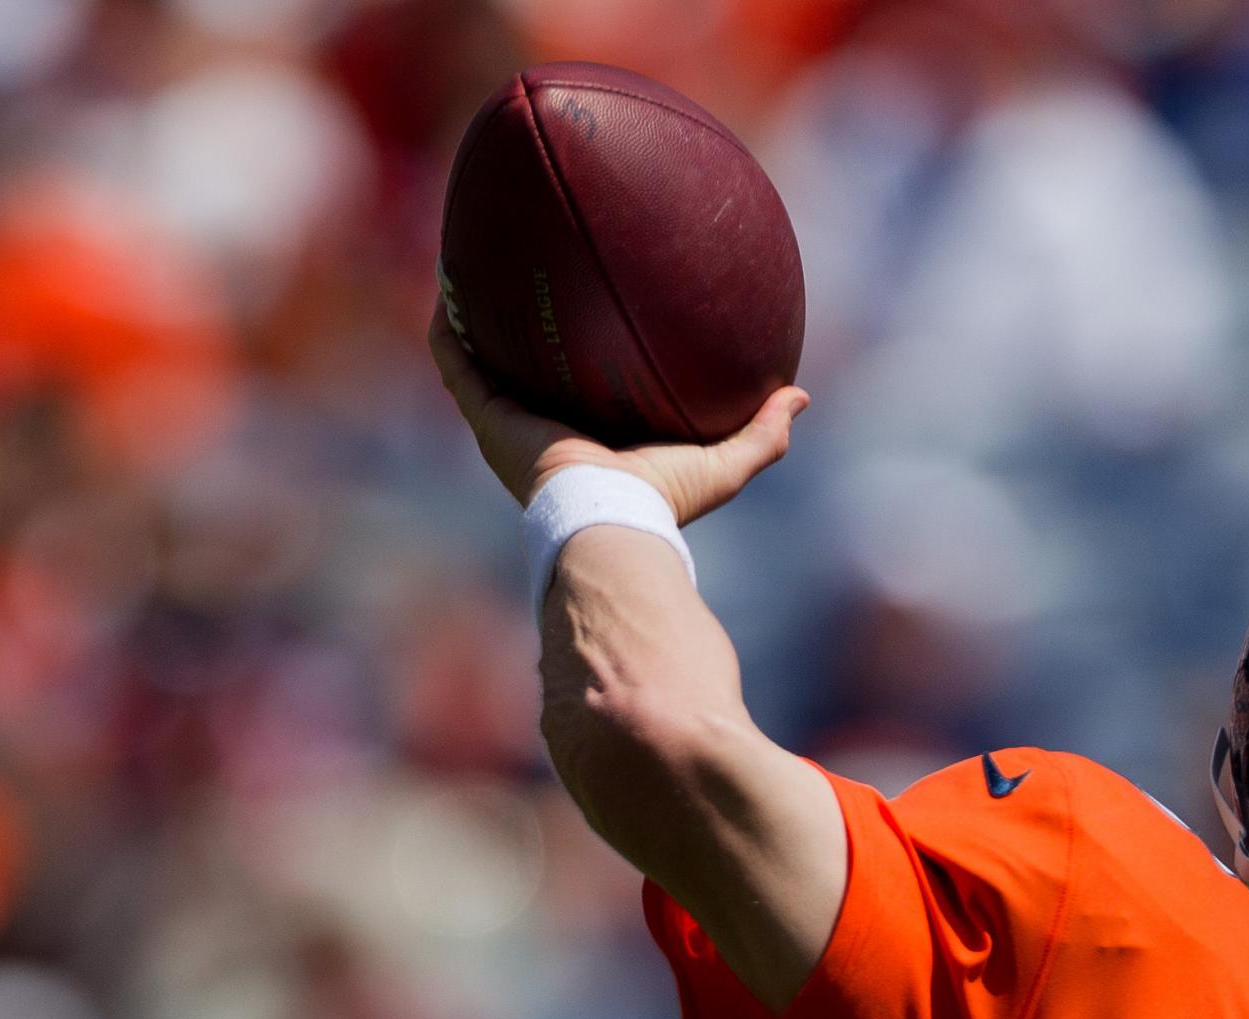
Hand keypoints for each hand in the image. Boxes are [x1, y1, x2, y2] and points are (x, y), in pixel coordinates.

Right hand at [427, 313, 808, 520]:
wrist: (609, 520)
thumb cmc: (663, 500)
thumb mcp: (724, 463)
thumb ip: (763, 433)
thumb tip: (801, 396)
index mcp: (591, 442)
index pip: (582, 394)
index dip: (581, 359)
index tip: (589, 318)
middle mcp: (543, 431)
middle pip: (526, 374)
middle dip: (522, 333)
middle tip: (528, 284)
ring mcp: (509, 424)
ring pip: (481, 363)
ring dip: (473, 319)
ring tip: (470, 268)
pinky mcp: (487, 416)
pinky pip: (457, 362)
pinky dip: (448, 326)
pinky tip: (449, 283)